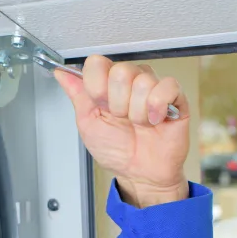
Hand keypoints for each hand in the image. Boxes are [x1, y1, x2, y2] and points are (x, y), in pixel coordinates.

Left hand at [55, 55, 189, 207]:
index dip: (97, 87)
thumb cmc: (116, 151)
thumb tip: (61, 73)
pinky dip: (157, 108)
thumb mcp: (88, 124)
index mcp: (107, 85)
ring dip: (137, 113)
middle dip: (118, 104)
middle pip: (120, 71)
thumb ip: (77, 95)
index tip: (101, 106)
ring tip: (140, 124)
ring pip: (142, 82)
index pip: (97, 63)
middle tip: (122, 119)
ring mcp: (153, 87)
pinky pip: (167, 87)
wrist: (140, 174)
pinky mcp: (175, 96)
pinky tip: (155, 121)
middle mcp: (130, 81)